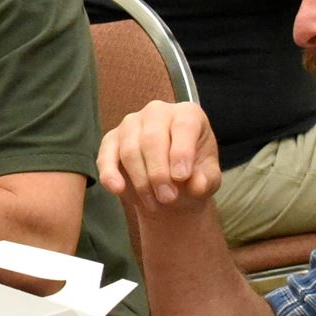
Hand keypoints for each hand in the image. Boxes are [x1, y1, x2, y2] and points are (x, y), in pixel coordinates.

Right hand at [96, 100, 222, 216]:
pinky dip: (109, 173)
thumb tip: (196, 184)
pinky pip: (106, 155)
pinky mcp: (111, 139)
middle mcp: (158, 112)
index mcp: (188, 114)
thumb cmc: (193, 175)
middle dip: (158, 173)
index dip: (181, 152)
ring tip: (153, 203)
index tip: (181, 177)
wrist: (172, 186)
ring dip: (140, 180)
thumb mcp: (208, 180)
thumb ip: (206, 180)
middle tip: (167, 198)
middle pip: (152, 139)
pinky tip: (117, 189)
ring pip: (130, 150)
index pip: (183, 126)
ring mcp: (131, 123)